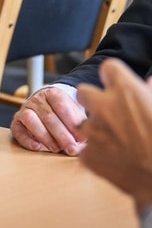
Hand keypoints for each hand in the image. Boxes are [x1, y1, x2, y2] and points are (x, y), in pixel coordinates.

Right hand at [10, 86, 86, 154]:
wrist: (47, 106)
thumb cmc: (64, 114)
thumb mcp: (74, 113)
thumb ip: (80, 125)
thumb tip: (84, 143)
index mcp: (53, 93)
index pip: (61, 105)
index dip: (72, 122)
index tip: (82, 138)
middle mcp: (37, 99)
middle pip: (48, 116)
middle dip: (61, 134)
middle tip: (71, 148)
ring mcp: (25, 109)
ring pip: (31, 120)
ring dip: (45, 137)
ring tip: (56, 149)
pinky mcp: (16, 122)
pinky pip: (17, 130)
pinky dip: (26, 140)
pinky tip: (37, 147)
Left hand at [78, 59, 151, 211]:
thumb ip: (150, 94)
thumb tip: (149, 81)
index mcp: (126, 92)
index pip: (108, 67)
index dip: (114, 77)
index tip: (117, 85)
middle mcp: (103, 106)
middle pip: (83, 92)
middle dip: (93, 101)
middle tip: (109, 114)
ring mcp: (93, 131)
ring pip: (83, 123)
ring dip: (95, 129)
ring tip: (116, 142)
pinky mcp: (88, 154)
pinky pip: (86, 149)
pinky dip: (97, 154)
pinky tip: (114, 160)